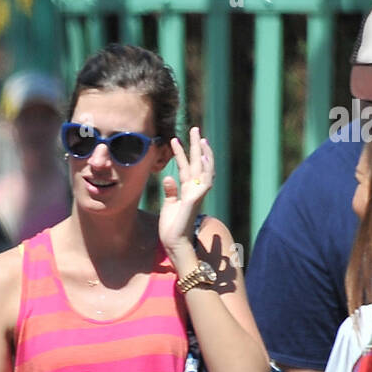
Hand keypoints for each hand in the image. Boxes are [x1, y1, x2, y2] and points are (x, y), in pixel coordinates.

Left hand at [159, 126, 213, 260]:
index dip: (184, 154)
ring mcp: (196, 195)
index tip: (179, 140)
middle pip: (197, 164)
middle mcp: (195, 191)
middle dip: (196, 146)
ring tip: (198, 136)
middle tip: (195, 128)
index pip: (187, 168)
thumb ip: (170, 191)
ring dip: (201, 152)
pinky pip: (203, 182)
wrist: (174, 243)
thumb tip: (167, 178)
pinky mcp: (195, 200)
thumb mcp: (169, 206)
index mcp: (187, 192)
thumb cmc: (172, 228)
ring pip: (203, 169)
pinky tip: (200, 157)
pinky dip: (204, 170)